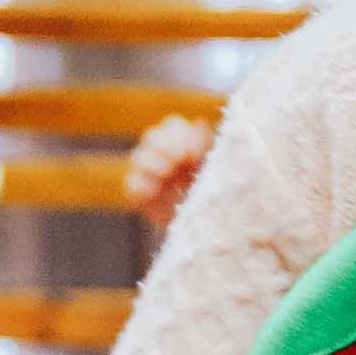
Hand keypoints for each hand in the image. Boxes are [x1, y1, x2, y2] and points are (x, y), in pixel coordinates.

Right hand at [124, 114, 214, 231]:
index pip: (172, 127)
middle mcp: (166, 157)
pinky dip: (138, 184)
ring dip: (150, 161)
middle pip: (152, 137)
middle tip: (177, 160)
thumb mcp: (223, 170)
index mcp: (187, 146)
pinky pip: (131, 185)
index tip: (189, 152)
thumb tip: (199, 123)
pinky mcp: (145, 199)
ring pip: (138, 157)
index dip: (178, 134)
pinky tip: (152, 190)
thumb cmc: (224, 197)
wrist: (215, 231)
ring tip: (165, 172)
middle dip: (163, 145)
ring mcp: (152, 177)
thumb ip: (209, 148)